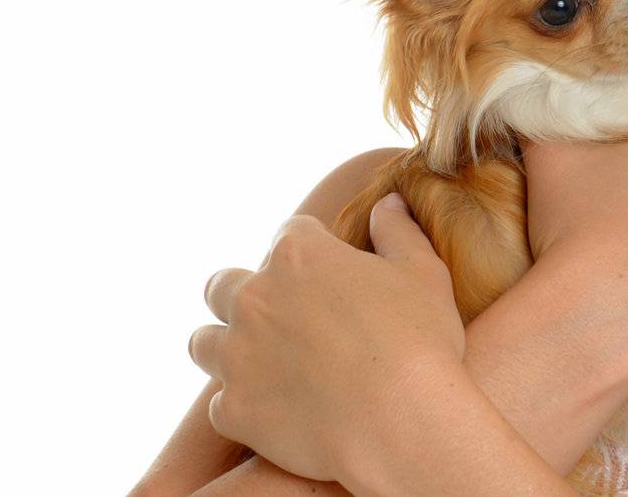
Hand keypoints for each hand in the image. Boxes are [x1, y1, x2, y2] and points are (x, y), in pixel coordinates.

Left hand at [188, 193, 467, 484]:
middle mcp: (254, 298)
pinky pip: (222, 403)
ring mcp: (236, 356)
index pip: (290, 233)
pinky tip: (278, 410)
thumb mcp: (423, 273)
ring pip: (203, 342)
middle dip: (247, 295)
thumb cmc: (419, 341)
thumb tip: (386, 204)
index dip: (313, 250)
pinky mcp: (233, 409)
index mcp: (299, 256)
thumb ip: (397, 232)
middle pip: (223, 285)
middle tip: (286, 317)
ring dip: (227, 346)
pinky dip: (244, 405)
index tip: (331, 274)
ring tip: (264, 362)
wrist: (400, 423)